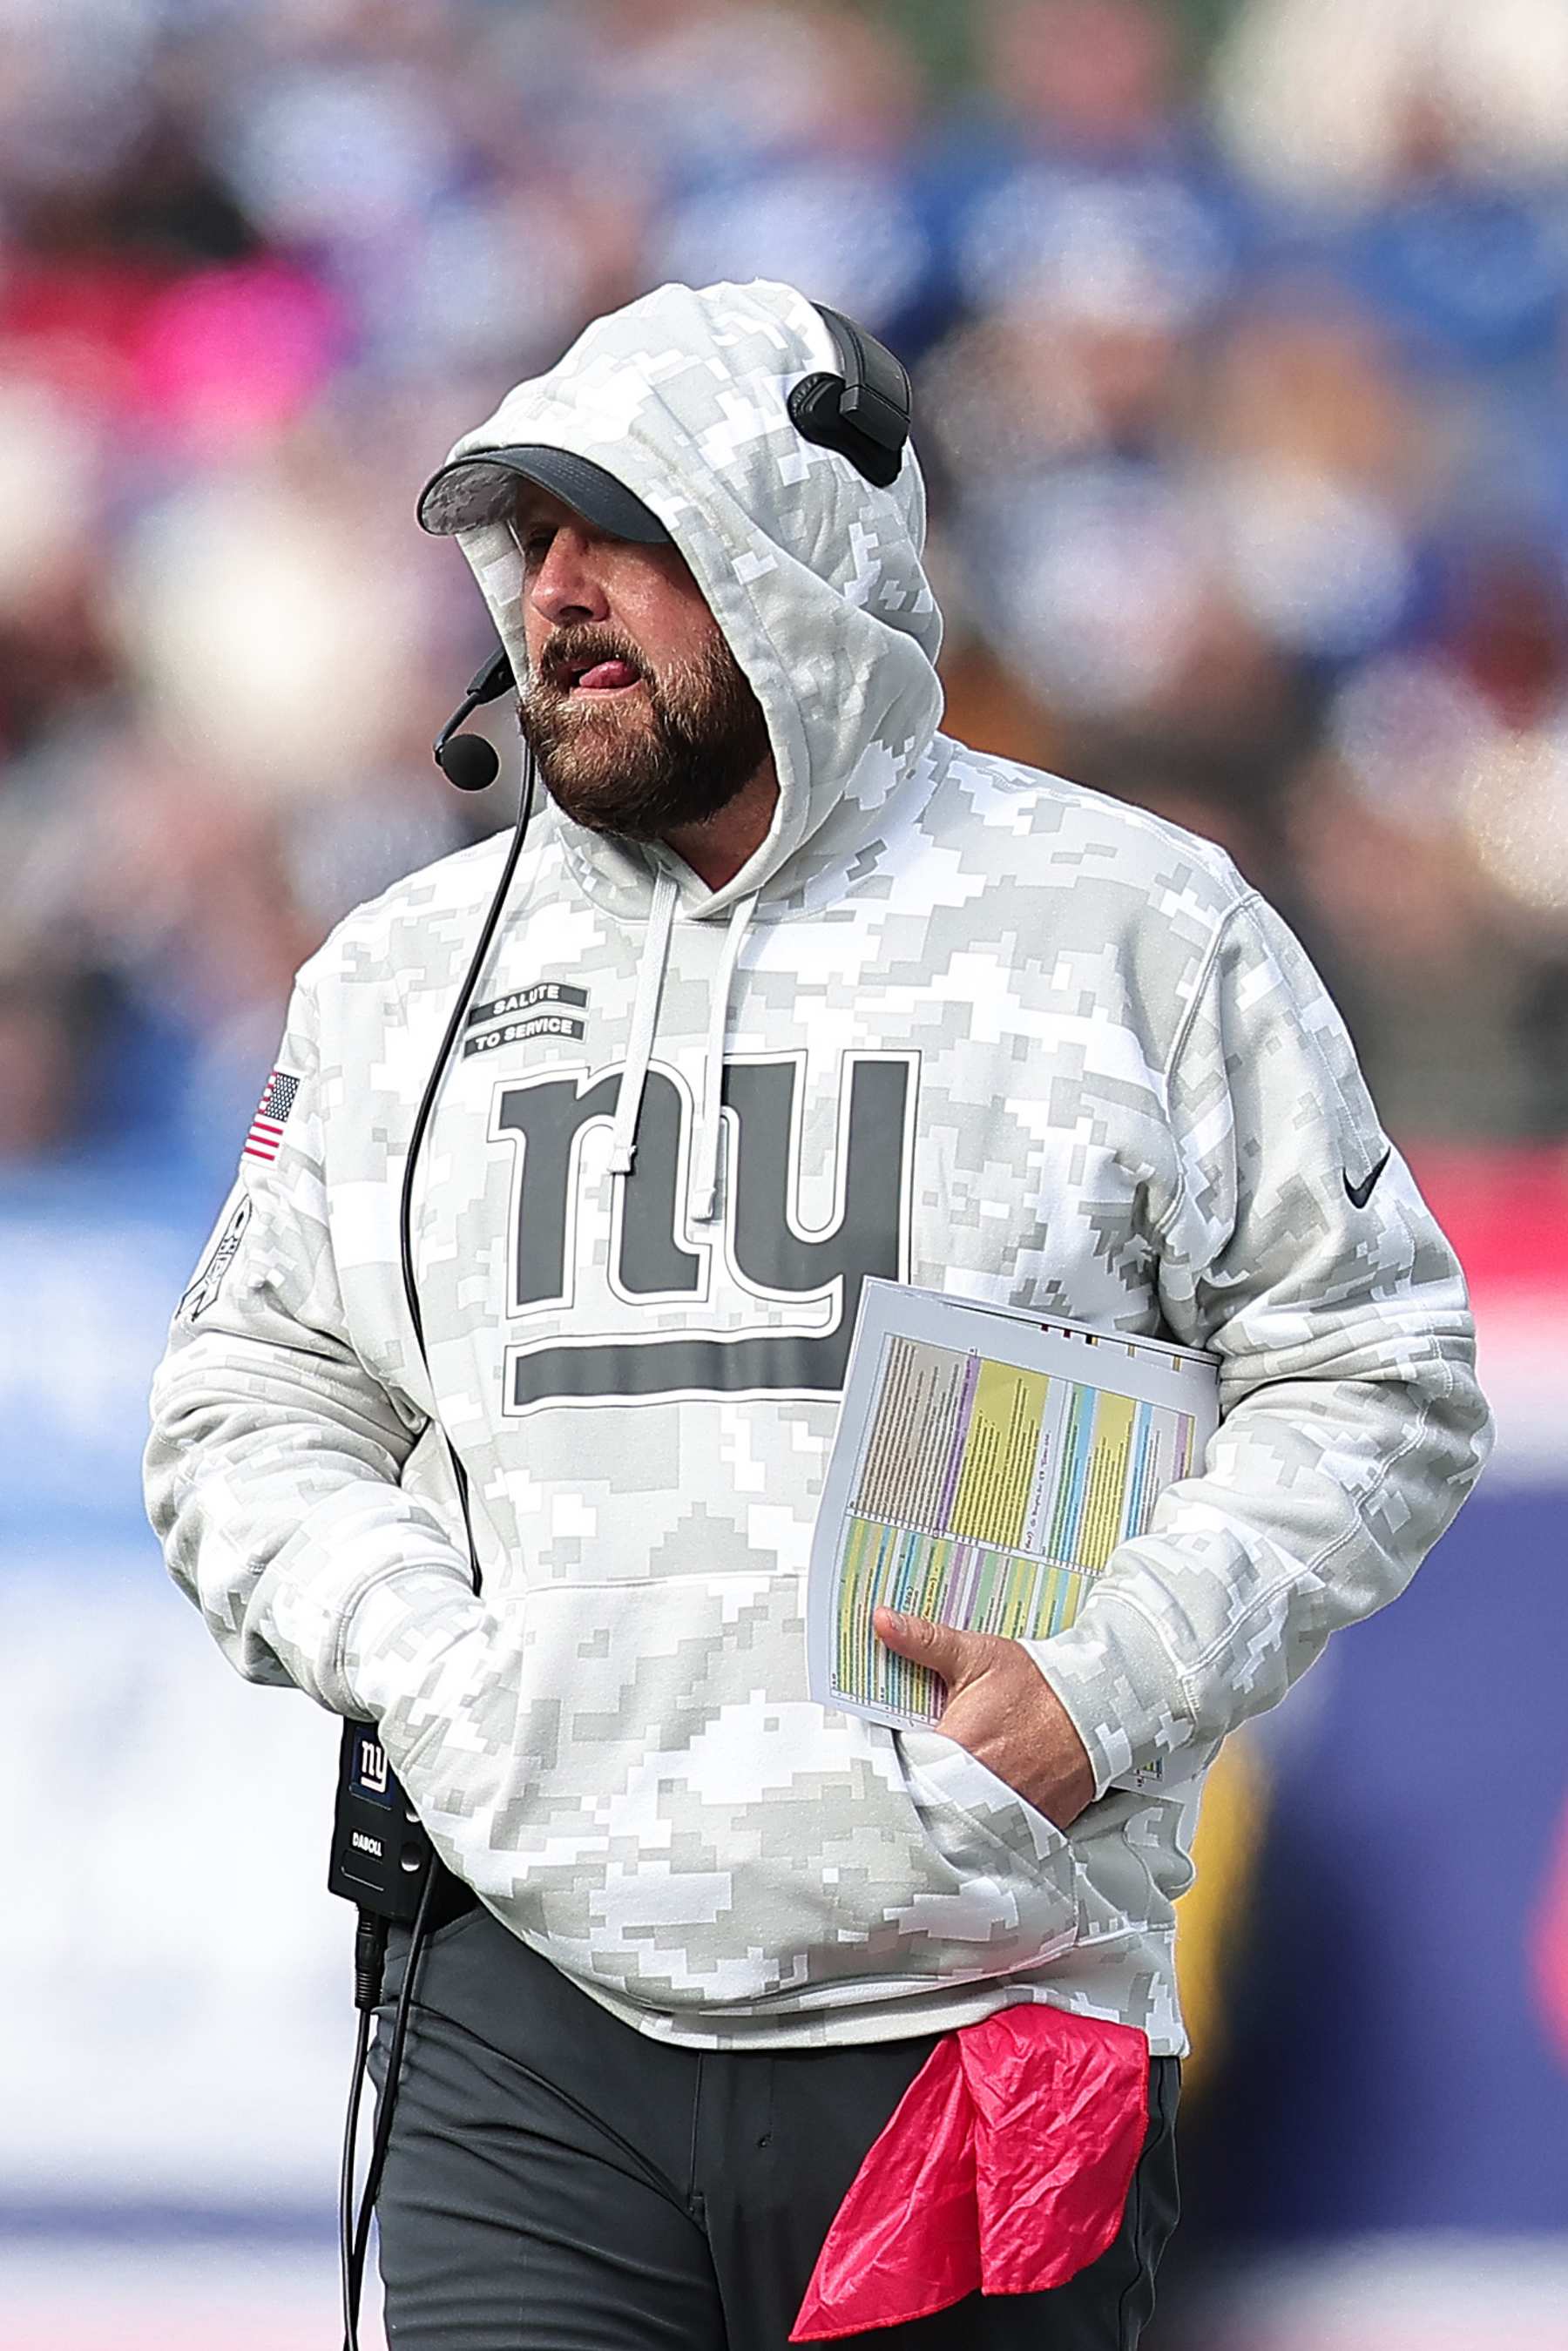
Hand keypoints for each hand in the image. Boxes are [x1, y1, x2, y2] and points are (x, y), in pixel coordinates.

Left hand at [873, 1609, 1096, 1832]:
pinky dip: (984, 1824)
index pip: (902, 1769)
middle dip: (918, 1790)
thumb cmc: (1038, 1682)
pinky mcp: (1031, 1825)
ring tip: (949, 1792)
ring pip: (959, 1823)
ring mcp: (1007, 1810)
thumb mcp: (976, 1655)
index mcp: (957, 1745)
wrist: (1098, 1705)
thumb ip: (923, 1641)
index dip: (891, 1765)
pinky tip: (982, 1805)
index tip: (887, 1757)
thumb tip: (883, 1622)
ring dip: (949, 1810)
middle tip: (917, 1775)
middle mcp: (979, 1785)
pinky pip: (994, 1834)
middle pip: (928, 1801)